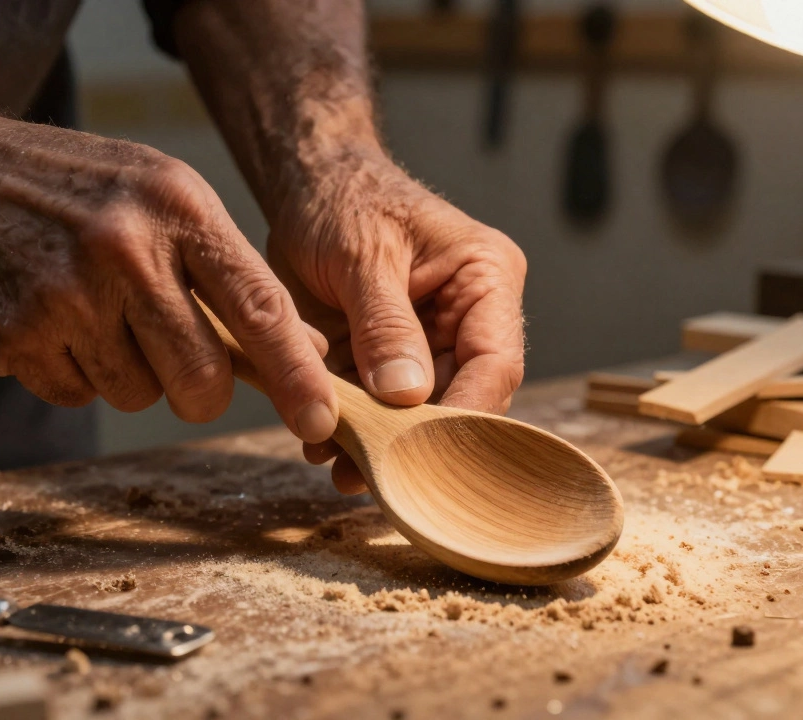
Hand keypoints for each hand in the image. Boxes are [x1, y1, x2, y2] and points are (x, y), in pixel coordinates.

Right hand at [0, 110, 339, 442]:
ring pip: (137, 395)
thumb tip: (304, 351)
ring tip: (94, 310)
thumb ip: (232, 272)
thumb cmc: (80, 189)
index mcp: (177, 206)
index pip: (258, 307)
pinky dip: (74, 372)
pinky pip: (78, 396)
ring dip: (128, 372)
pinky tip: (53, 318)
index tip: (323, 421)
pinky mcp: (15, 337)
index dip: (297, 375)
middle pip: (201, 379)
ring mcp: (64, 297)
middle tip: (181, 361)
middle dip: (201, 389)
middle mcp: (124, 250)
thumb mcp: (164, 198)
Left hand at [268, 146, 526, 492]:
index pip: (494, 362)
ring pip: (416, 412)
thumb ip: (385, 324)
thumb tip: (407, 395)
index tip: (425, 454)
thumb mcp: (363, 256)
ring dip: (380, 443)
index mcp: (486, 279)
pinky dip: (352, 428)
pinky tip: (324, 447)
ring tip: (341, 468)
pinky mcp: (387, 359)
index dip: (465, 415)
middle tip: (375, 473)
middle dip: (416, 441)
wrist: (308, 183)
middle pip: (460, 398)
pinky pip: (377, 406)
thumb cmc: (346, 199)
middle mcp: (468, 317)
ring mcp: (428, 343)